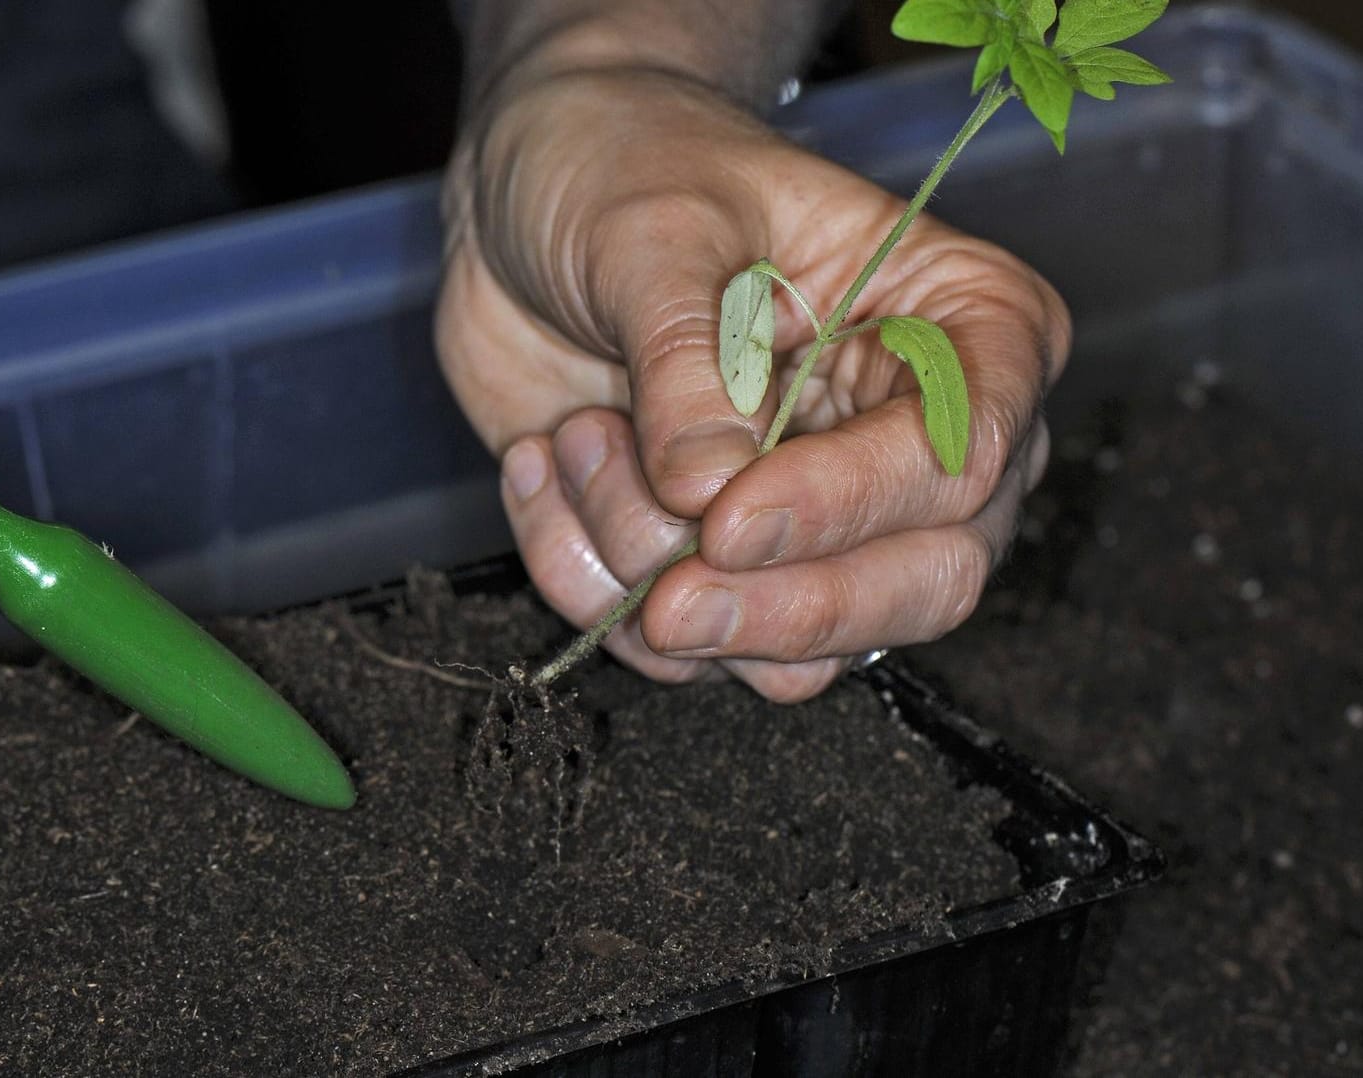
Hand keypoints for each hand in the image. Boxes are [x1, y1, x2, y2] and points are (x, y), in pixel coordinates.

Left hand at [437, 66, 1067, 700]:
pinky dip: (586, 580)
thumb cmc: (625, 169)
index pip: (964, 452)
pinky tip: (547, 464)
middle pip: (924, 585)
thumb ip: (688, 365)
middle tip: (669, 602)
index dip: (853, 504)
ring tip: (580, 435)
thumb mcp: (653, 233)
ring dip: (651, 571)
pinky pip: (679, 654)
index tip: (729, 518)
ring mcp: (815, 519)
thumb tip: (708, 498)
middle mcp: (907, 441)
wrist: (528, 198)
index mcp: (956, 325)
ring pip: (795, 649)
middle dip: (784, 609)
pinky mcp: (716, 568)